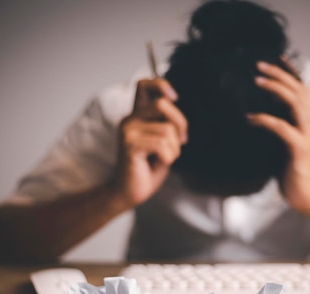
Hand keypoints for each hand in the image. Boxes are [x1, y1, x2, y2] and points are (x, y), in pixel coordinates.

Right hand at [112, 78, 187, 208]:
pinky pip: (162, 145)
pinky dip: (168, 157)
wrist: (129, 192)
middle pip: (162, 104)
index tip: (174, 98)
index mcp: (138, 116)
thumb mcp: (162, 142)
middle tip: (182, 141)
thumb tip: (180, 119)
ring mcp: (127, 131)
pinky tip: (158, 164)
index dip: (161, 84)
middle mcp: (130, 119)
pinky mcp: (129, 145)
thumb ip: (167, 125)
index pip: (144, 84)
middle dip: (180, 123)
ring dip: (174, 149)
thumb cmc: (147, 169)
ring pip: (167, 130)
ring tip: (164, 159)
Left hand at [247, 61, 309, 215]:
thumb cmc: (292, 170)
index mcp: (305, 121)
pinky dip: (266, 120)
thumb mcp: (282, 143)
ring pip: (295, 102)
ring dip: (275, 88)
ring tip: (257, 80)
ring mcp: (306, 135)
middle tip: (258, 64)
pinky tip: (250, 117)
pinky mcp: (299, 149)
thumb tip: (256, 113)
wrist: (306, 195)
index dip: (289, 72)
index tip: (274, 58)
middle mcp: (309, 124)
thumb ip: (277, 127)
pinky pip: (282, 128)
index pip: (301, 89)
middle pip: (298, 89)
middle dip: (279, 74)